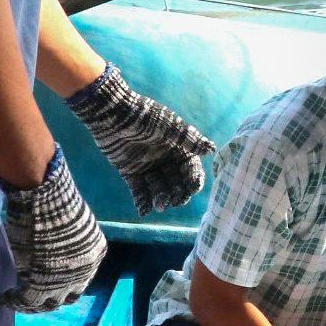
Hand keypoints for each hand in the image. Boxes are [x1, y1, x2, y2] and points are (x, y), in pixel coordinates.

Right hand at [1, 148, 106, 312]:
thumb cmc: (54, 202)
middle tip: (33, 296)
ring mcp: (66, 279)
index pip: (82, 276)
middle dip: (51, 297)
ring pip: (49, 302)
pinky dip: (14, 301)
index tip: (48, 281)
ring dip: (32, 304)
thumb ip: (66, 243)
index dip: (65, 282)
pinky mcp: (44, 285)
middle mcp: (86, 269)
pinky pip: (29, 300)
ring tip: (13, 298)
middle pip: (69, 295)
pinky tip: (3, 297)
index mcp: (95, 252)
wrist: (46, 199)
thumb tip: (51, 248)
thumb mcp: (69, 224)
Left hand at [66, 63, 213, 215]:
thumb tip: (212, 149)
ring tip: (160, 206)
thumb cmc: (145, 116)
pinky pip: (138, 189)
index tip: (193, 189)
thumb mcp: (171, 127)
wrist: (112, 114)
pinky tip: (144, 211)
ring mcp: (147, 166)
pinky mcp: (129, 171)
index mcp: (178, 148)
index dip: (193, 179)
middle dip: (177, 193)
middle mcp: (165, 159)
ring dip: (160, 198)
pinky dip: (141, 200)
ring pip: (158, 187)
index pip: (190, 169)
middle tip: (175, 201)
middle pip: (176, 182)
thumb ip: (190, 140)